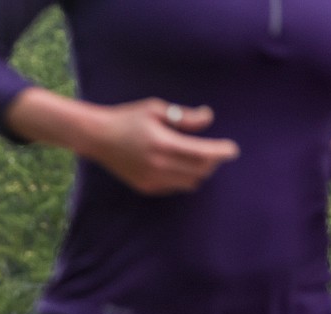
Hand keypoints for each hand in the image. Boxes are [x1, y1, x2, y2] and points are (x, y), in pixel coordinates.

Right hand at [85, 99, 239, 194]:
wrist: (97, 138)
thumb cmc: (127, 118)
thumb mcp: (156, 109)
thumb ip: (185, 117)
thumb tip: (208, 119)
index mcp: (163, 144)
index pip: (202, 154)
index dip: (221, 152)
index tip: (232, 149)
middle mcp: (158, 165)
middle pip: (200, 171)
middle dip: (213, 162)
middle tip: (216, 151)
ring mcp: (151, 179)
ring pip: (189, 183)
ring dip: (199, 172)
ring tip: (199, 159)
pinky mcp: (145, 186)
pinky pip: (174, 187)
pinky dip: (183, 178)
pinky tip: (179, 166)